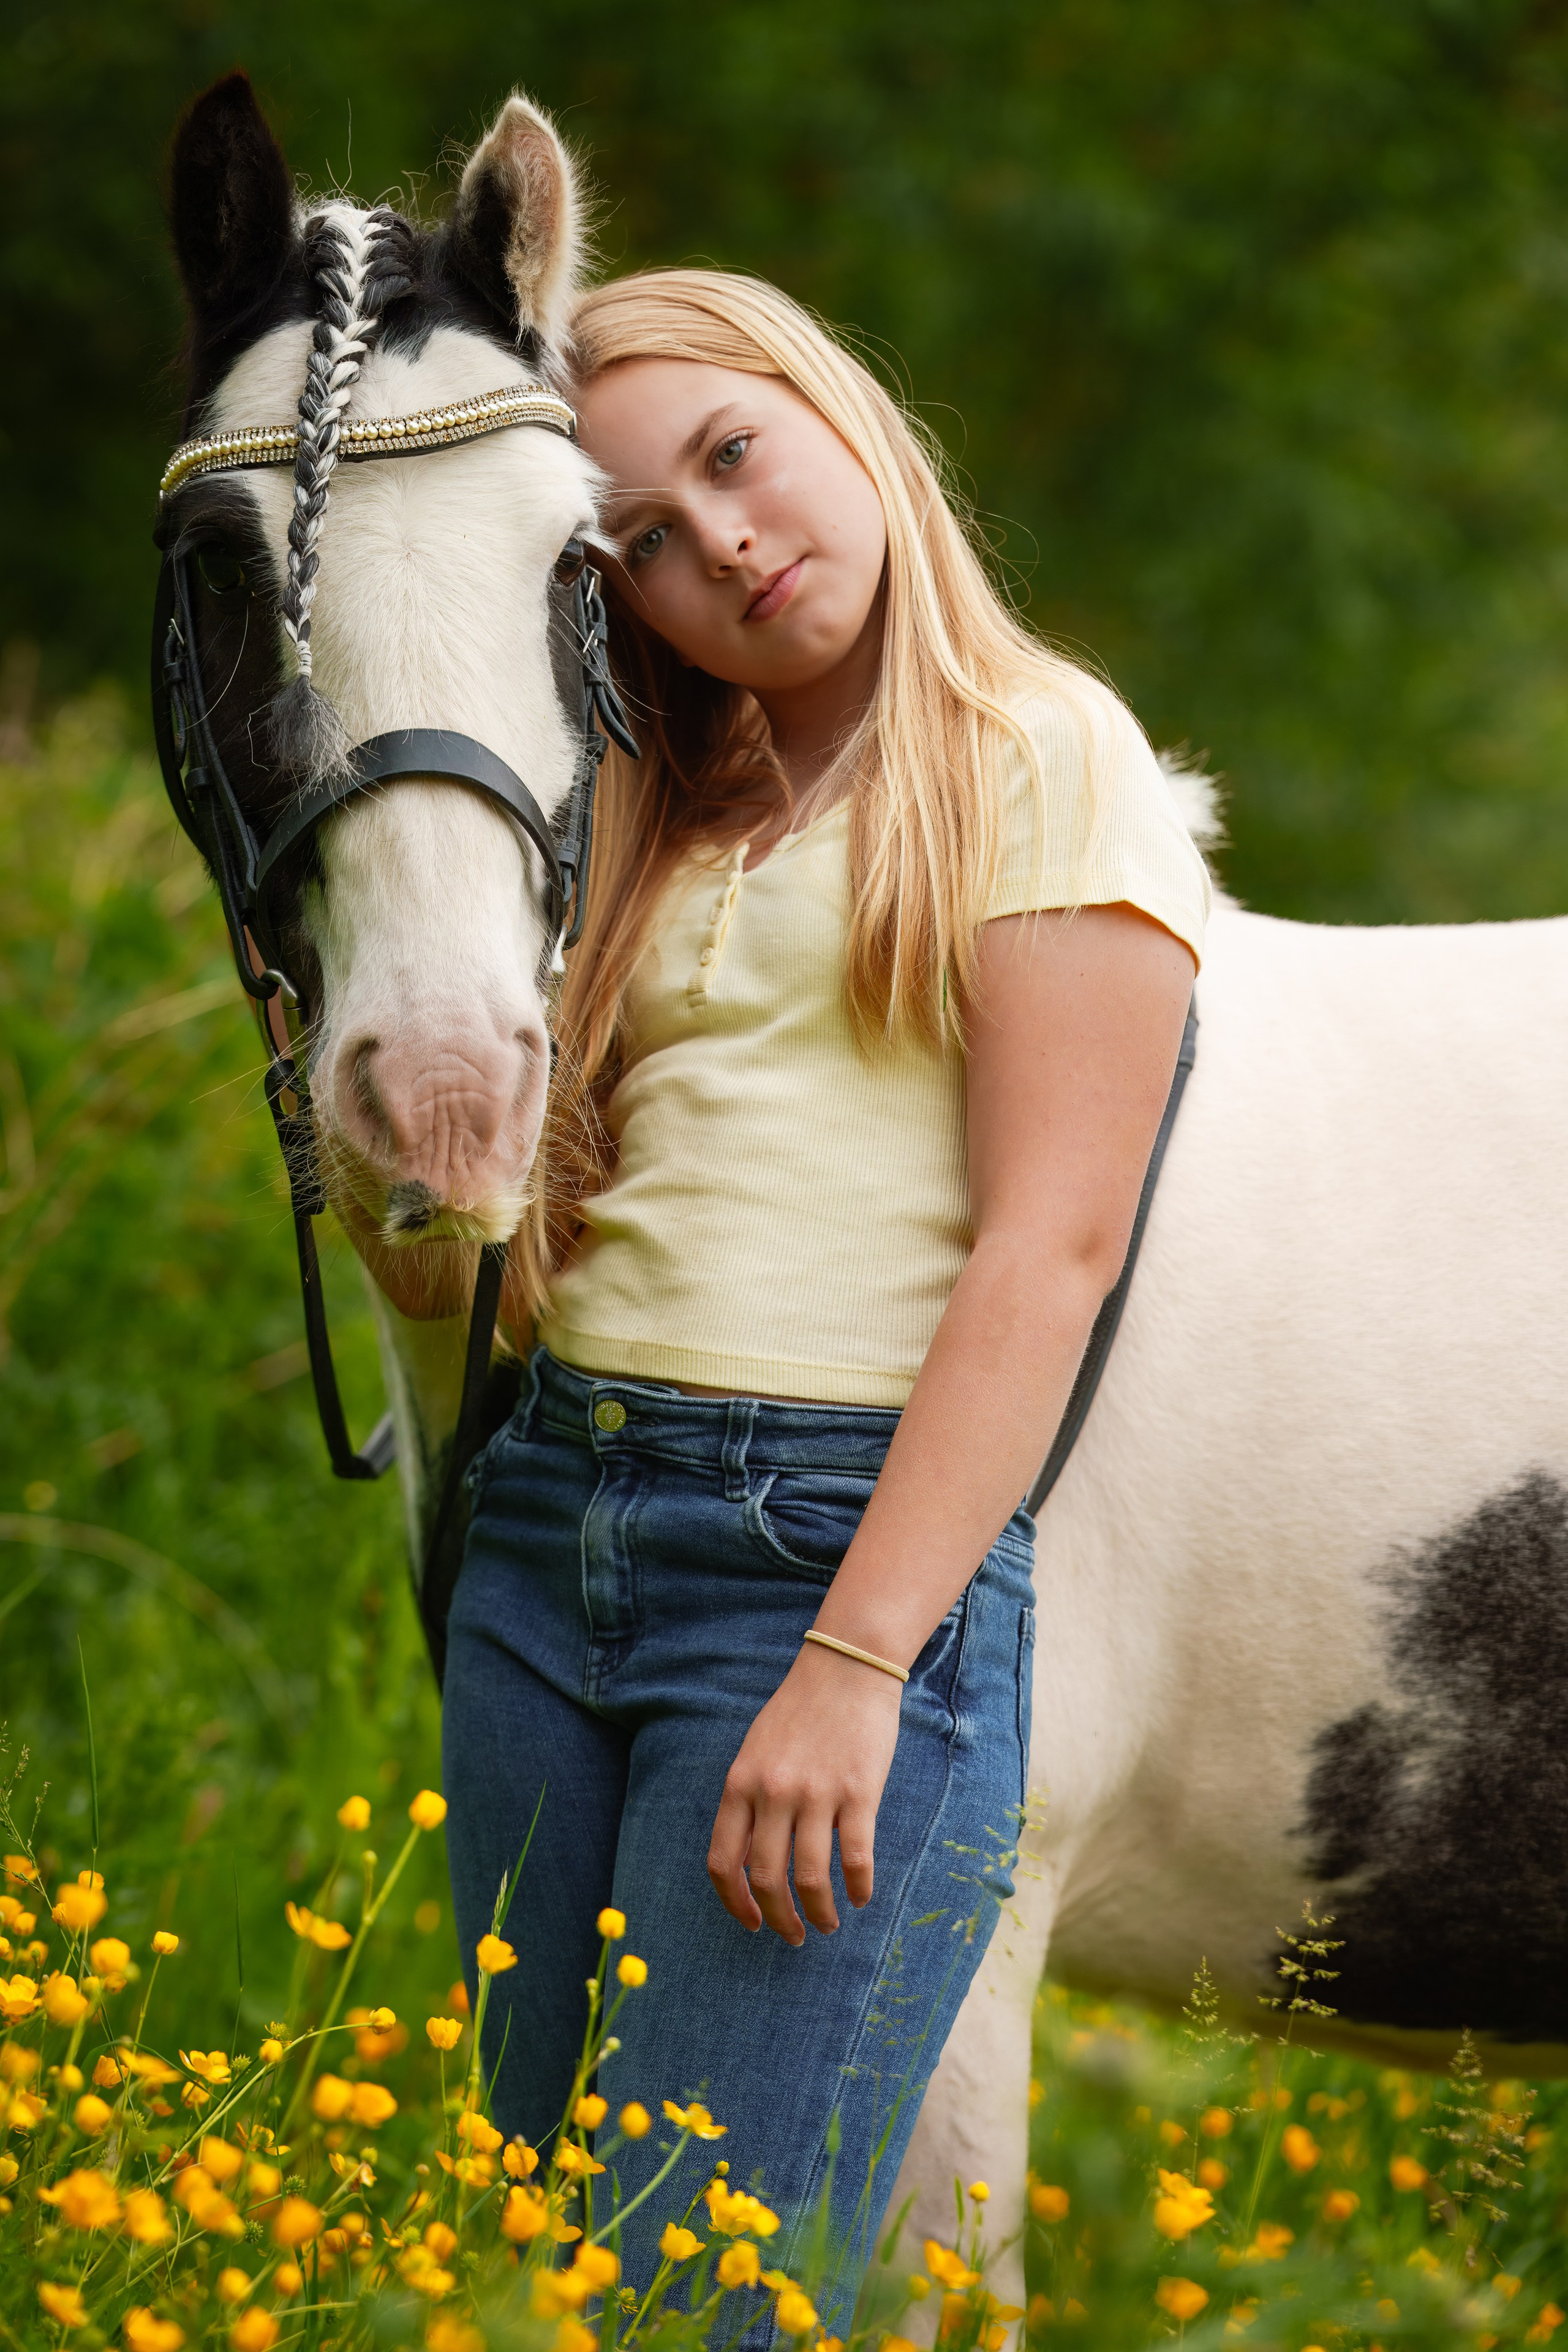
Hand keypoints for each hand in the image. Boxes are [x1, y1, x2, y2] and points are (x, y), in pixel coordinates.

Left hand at [707, 1642, 902, 1945]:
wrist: (846, 1667)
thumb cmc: (800, 1710)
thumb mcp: (757, 1751)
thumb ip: (749, 1801)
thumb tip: (750, 1861)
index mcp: (740, 1784)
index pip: (723, 1862)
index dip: (735, 1904)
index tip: (751, 1923)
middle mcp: (773, 1793)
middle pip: (766, 1879)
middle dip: (779, 1919)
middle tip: (794, 1935)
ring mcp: (816, 1794)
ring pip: (810, 1879)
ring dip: (819, 1913)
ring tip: (828, 1924)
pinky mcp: (859, 1793)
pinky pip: (856, 1858)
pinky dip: (858, 1888)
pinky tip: (861, 1897)